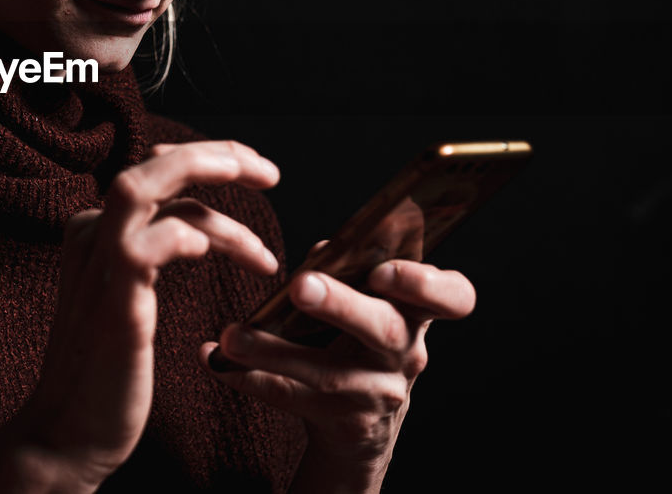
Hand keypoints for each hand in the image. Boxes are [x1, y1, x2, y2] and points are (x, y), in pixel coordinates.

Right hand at [5, 141, 280, 490]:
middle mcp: (91, 236)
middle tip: (269, 172)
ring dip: (206, 177)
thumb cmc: (109, 368)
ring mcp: (97, 266)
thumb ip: (155, 252)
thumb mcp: (132, 295)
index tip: (254, 173)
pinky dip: (183, 235)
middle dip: (215, 155)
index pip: (154, 172)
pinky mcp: (112, 304)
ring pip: (139, 187)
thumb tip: (203, 226)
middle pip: (149, 166)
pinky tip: (211, 250)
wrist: (71, 432)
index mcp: (96, 231)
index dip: (206, 161)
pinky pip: (144, 247)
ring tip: (264, 192)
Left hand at [202, 254, 475, 493]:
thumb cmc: (358, 339)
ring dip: (273, 351)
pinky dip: (248, 376)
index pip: (455, 297)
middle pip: (383, 328)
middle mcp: (406, 353)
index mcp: (417, 312)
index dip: (426, 283)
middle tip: (301, 286)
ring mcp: (377, 393)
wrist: (360, 424)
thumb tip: (326, 248)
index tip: (385, 271)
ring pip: (326, 373)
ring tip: (233, 335)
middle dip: (342, 305)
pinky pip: (291, 398)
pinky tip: (216, 359)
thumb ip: (350, 271)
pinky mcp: (342, 422)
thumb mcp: (368, 305)